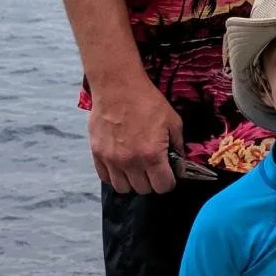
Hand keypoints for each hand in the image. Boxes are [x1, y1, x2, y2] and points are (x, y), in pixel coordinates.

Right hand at [87, 71, 183, 192]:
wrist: (117, 86)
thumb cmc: (146, 101)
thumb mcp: (172, 121)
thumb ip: (178, 145)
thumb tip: (179, 161)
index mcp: (152, 155)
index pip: (163, 186)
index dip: (168, 181)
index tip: (168, 173)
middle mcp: (130, 162)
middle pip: (143, 189)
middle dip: (151, 181)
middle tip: (152, 167)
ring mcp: (111, 159)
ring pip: (123, 188)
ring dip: (132, 181)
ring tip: (136, 167)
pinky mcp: (97, 153)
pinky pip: (105, 177)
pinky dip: (114, 175)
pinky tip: (121, 163)